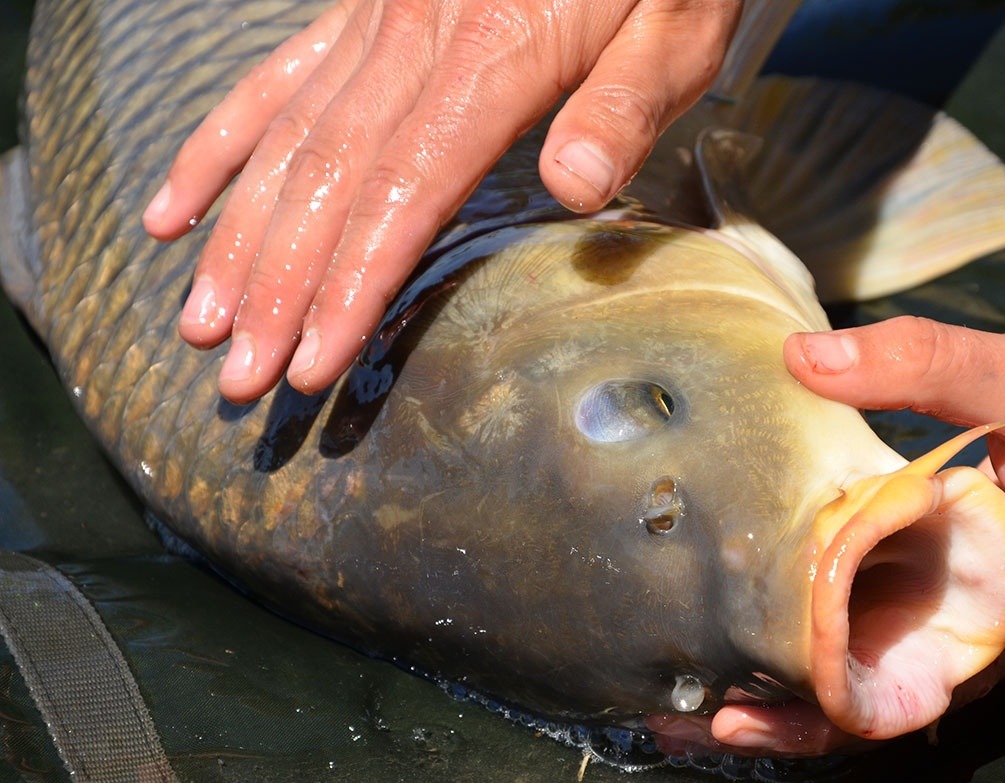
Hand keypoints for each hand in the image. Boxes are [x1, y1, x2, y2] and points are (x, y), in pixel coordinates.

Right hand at [142, 0, 740, 402]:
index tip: (315, 362)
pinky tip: (178, 206)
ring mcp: (379, 17)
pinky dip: (222, 144)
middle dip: (278, 287)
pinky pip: (277, 79)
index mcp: (497, 51)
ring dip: (239, 235)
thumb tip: (577, 188)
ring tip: (201, 321)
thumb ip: (626, 103)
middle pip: (329, 179)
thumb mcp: (678, 22)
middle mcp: (417, 34)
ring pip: (288, 137)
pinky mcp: (363, 9)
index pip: (405, 192)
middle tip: (239, 376)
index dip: (351, 284)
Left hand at [652, 298, 1004, 755]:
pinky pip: (925, 605)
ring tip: (725, 649)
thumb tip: (805, 358)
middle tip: (695, 700)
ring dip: (822, 652)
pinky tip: (805, 584)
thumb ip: (921, 365)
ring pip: (904, 648)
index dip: (816, 711)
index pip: (908, 692)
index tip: (733, 713)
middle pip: (891, 686)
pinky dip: (863, 603)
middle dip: (796, 698)